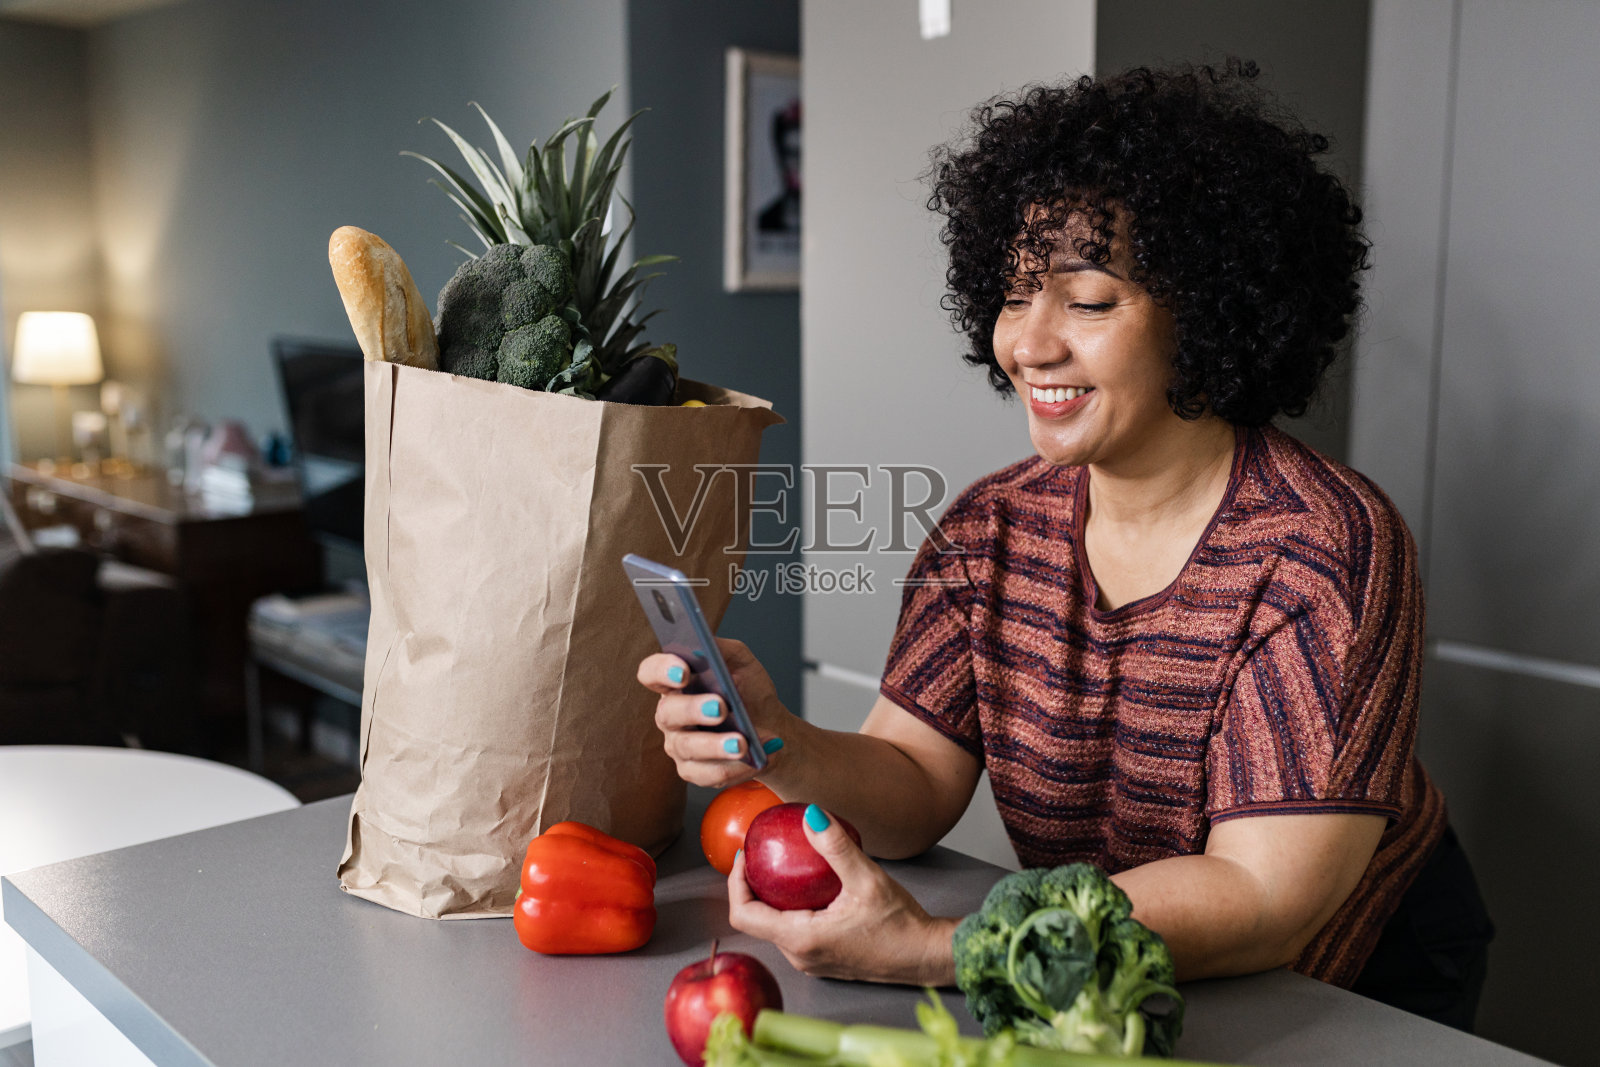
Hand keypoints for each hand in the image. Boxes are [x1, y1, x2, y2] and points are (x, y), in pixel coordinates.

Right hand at [637, 638, 790, 788]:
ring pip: (688, 747)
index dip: (661, 671)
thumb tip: (706, 645)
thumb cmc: (750, 692)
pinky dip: (735, 766)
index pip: (651, 673)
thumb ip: (722, 649)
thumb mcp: (741, 662)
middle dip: (693, 710)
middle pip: (667, 713)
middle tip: (720, 708)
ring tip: (743, 743)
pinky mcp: (693, 771)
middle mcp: (670, 715)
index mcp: (675, 682)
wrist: (772, 727)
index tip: (683, 670)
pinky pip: (708, 773)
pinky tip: (753, 757)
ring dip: (717, 745)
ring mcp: (678, 745)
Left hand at [728, 803, 956, 985]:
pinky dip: (791, 908)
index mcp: (801, 940)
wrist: (926, 957)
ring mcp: (810, 961)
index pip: (743, 915)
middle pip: (756, 919)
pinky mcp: (823, 960)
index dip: (735, 884)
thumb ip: (837, 847)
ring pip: (775, 926)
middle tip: (761, 853)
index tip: (743, 855)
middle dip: (752, 885)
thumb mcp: (868, 879)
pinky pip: (794, 932)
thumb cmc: (901, 925)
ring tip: (782, 865)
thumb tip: (810, 815)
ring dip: (773, 897)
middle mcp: (799, 956)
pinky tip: (809, 886)